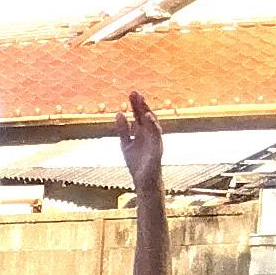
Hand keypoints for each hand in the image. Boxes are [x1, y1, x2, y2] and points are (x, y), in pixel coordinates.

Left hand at [114, 89, 164, 203]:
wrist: (144, 182)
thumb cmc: (137, 163)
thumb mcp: (125, 144)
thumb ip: (123, 130)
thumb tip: (119, 113)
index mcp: (142, 132)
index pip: (139, 115)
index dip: (136, 105)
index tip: (131, 93)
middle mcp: (150, 134)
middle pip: (146, 116)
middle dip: (141, 105)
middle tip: (135, 93)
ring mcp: (154, 141)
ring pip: (153, 123)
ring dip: (147, 112)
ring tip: (141, 102)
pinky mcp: (157, 149)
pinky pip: (156, 135)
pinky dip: (153, 126)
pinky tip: (148, 117)